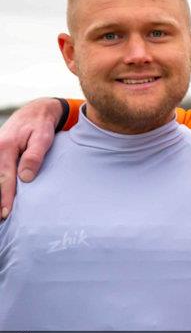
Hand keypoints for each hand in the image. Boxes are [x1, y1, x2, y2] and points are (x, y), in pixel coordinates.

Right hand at [0, 98, 62, 217]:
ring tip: (1, 215)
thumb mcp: (43, 138)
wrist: (34, 113)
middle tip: (2, 219)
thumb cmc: (41, 126)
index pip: (4, 178)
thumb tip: (26, 178)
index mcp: (5, 146)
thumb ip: (35, 156)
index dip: (5, 197)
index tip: (6, 213)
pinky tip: (1, 200)